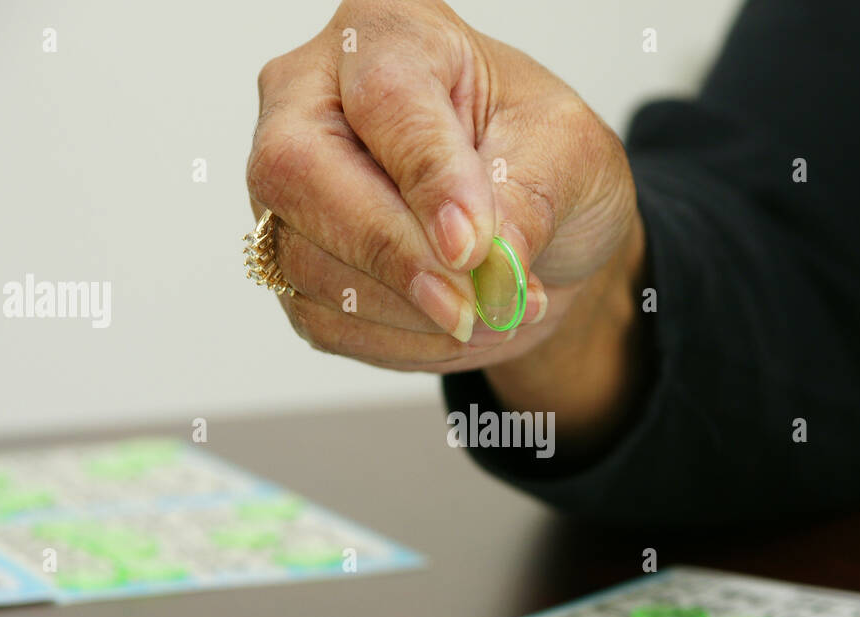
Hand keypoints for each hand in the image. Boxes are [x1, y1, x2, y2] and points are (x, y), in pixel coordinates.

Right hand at [247, 0, 640, 374]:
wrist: (541, 229)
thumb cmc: (546, 161)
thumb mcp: (571, 155)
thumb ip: (529, 195)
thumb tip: (485, 259)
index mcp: (388, 34)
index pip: (384, 98)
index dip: (427, 178)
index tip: (473, 245)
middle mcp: (312, 99)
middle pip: (298, 172)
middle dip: (393, 254)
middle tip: (472, 303)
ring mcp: (289, 187)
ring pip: (304, 259)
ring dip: (408, 310)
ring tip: (491, 312)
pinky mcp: (292, 263)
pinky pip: (321, 319)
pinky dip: (398, 340)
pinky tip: (454, 326)